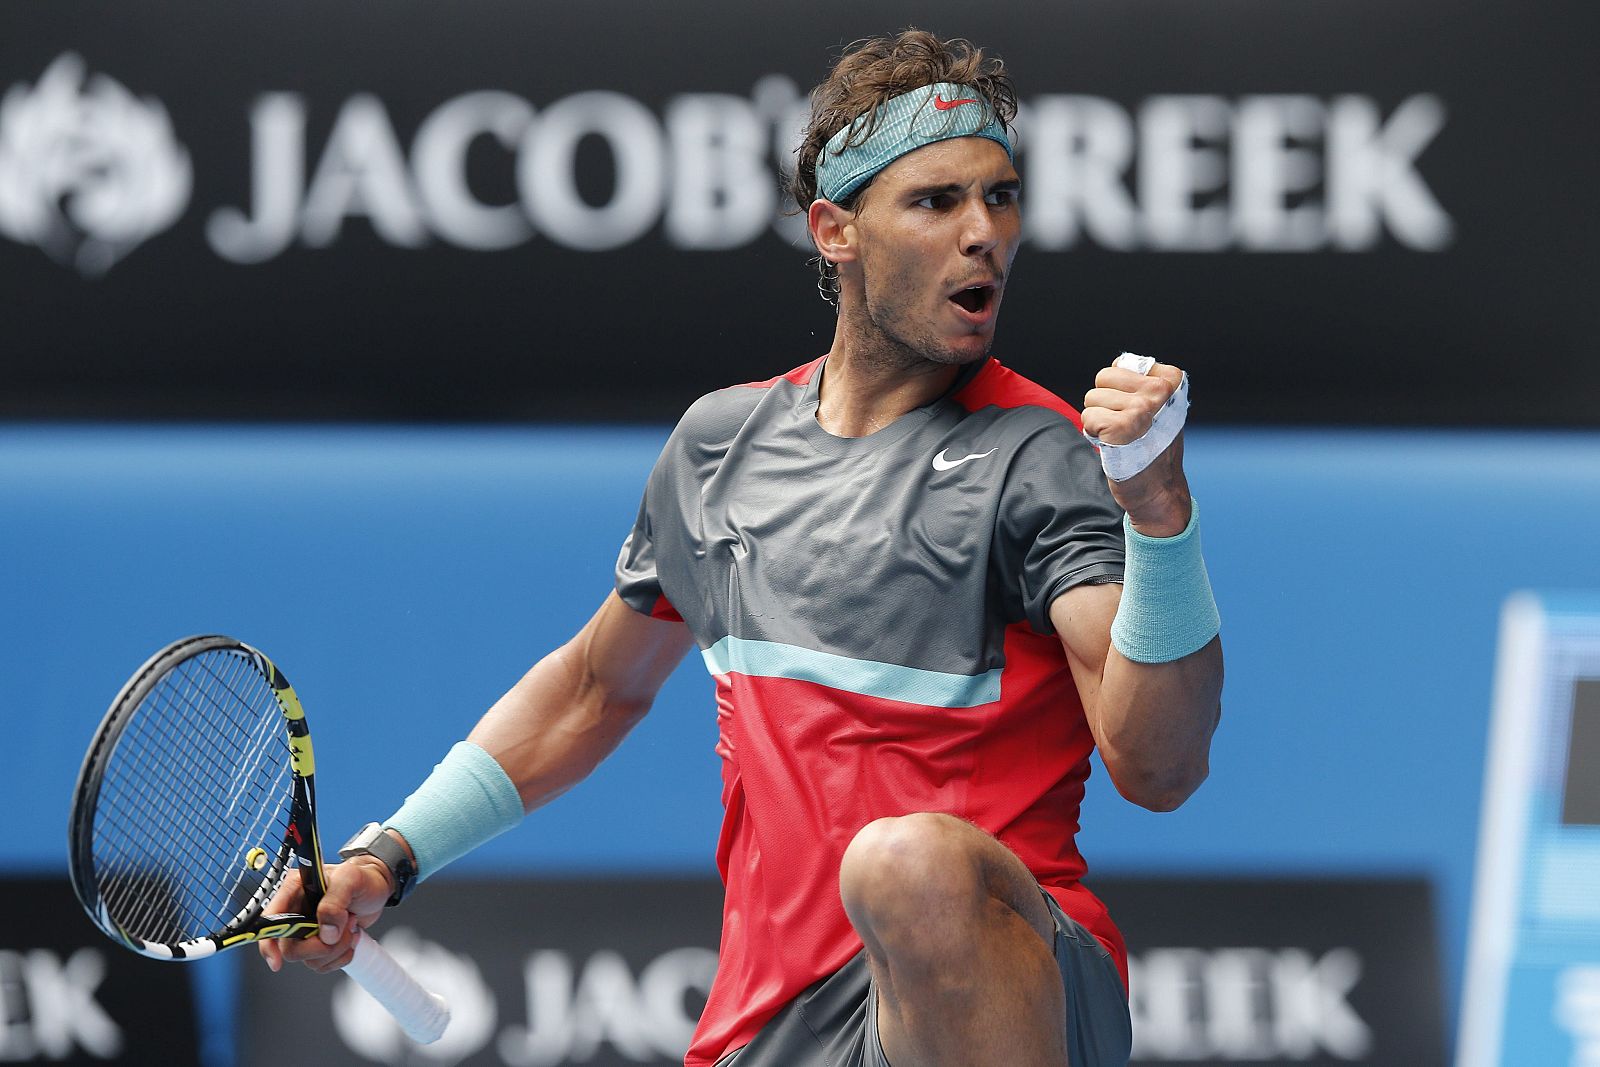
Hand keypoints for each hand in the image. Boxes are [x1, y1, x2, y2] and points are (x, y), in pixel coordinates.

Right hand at [257, 858, 393, 974]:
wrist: (378, 888)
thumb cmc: (363, 878)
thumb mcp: (351, 879)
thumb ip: (335, 902)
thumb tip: (326, 933)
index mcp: (294, 890)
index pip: (270, 921)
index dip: (268, 943)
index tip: (277, 961)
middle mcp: (296, 912)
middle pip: (291, 948)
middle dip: (320, 946)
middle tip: (342, 929)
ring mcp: (307, 930)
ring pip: (309, 959)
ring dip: (335, 950)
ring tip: (351, 927)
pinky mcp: (320, 943)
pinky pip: (322, 964)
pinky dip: (339, 957)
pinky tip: (350, 938)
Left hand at [1082, 360, 1191, 535]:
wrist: (1158, 489)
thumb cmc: (1153, 445)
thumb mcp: (1160, 406)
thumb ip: (1143, 382)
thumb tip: (1121, 363)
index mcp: (1171, 380)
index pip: (1119, 365)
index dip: (1118, 388)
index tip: (1136, 409)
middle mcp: (1159, 391)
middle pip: (1102, 377)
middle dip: (1103, 401)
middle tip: (1123, 423)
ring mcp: (1141, 409)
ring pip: (1091, 398)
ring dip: (1097, 418)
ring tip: (1119, 435)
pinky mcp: (1122, 429)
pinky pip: (1088, 418)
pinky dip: (1093, 433)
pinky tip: (1112, 444)